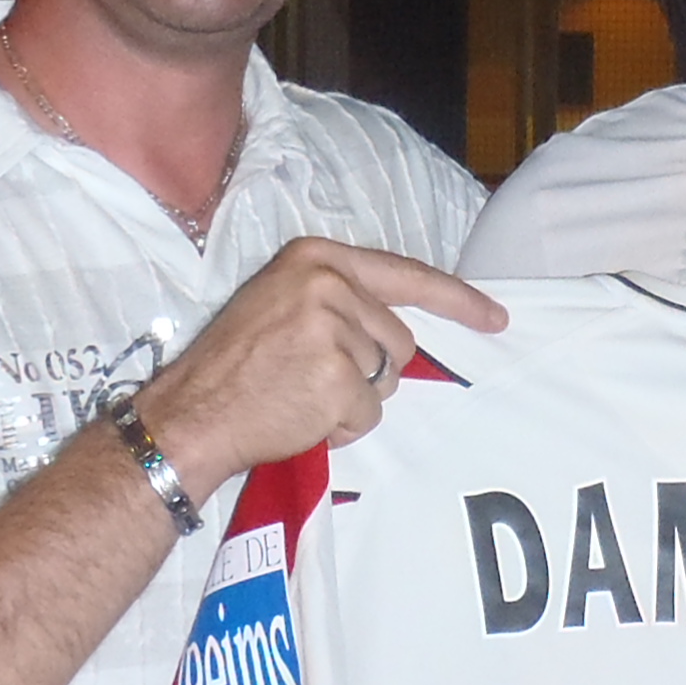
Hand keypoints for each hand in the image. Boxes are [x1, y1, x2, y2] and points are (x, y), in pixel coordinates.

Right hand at [141, 240, 505, 494]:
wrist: (190, 414)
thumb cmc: (234, 366)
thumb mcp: (281, 302)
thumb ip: (338, 300)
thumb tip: (398, 330)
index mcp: (316, 256)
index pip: (405, 274)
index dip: (457, 300)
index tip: (495, 317)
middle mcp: (327, 283)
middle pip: (399, 338)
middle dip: (369, 370)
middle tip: (310, 378)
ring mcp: (333, 329)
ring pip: (387, 379)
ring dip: (353, 400)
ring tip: (300, 395)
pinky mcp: (336, 377)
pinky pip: (370, 414)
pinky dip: (343, 427)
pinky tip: (300, 417)